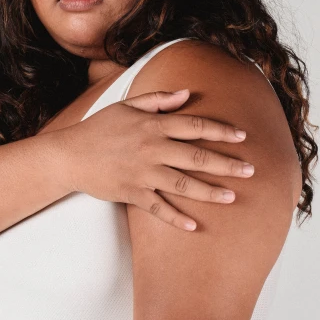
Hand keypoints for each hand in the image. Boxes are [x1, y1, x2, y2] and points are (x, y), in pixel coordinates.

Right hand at [59, 89, 253, 230]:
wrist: (69, 155)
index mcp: (152, 126)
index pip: (194, 126)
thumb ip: (158, 100)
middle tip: (251, 171)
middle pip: (196, 157)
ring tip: (232, 197)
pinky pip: (158, 208)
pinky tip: (194, 226)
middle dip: (226, 164)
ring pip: (183, 184)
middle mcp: (151, 149)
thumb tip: (186, 94)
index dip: (220, 131)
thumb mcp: (126, 106)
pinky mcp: (132, 193)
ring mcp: (142, 173)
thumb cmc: (99, 128)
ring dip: (209, 192)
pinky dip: (175, 218)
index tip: (242, 137)